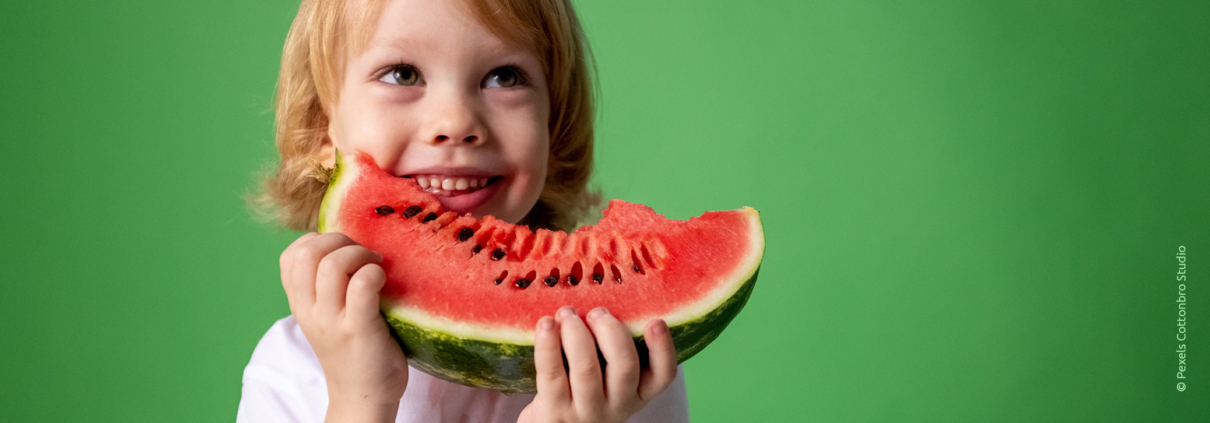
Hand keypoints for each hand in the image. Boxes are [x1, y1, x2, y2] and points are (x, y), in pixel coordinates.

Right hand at [279, 232, 407, 422]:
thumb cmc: (354, 350)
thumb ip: (327, 286)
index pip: (290, 255)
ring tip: (376, 267)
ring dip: (361, 255)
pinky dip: (374, 273)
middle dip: (339, 240)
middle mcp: (310, 311)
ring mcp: (332, 321)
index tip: (342, 251)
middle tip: (363, 255)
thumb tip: (347, 245)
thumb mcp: (328, 316)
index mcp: (300, 304)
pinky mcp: (358, 330)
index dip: (318, 241)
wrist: (363, 396)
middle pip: (307, 253)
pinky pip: (361, 285)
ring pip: (333, 265)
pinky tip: (383, 281)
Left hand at [517, 306, 678, 422]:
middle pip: (625, 367)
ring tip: (567, 313)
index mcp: (638, 394)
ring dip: (576, 334)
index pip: (663, 375)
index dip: (663, 348)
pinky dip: (547, 345)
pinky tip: (545, 324)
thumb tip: (607, 298)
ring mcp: (586, 412)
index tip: (656, 320)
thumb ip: (615, 349)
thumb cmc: (582, 393)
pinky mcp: (554, 412)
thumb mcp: (608, 378)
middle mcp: (617, 406)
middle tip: (597, 311)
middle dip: (611, 331)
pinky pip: (551, 374)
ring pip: (587, 369)